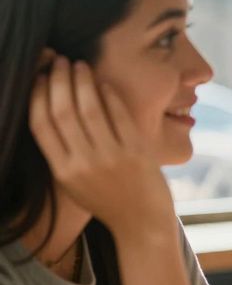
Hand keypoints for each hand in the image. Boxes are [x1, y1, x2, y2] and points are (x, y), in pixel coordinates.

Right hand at [27, 55, 174, 233]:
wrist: (141, 222)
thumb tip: (51, 109)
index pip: (40, 124)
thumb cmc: (106, 199)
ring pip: (90, 109)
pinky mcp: (136, 152)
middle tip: (60, 61)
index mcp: (62, 170)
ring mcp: (111, 157)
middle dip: (59, 80)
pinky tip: (104, 83)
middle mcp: (83, 163)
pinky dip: (109, 95)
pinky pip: (119, 115)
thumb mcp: (72, 182)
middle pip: (62, 111)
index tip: (40, 76)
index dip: (38, 95)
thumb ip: (61, 152)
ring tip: (80, 65)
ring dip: (83, 81)